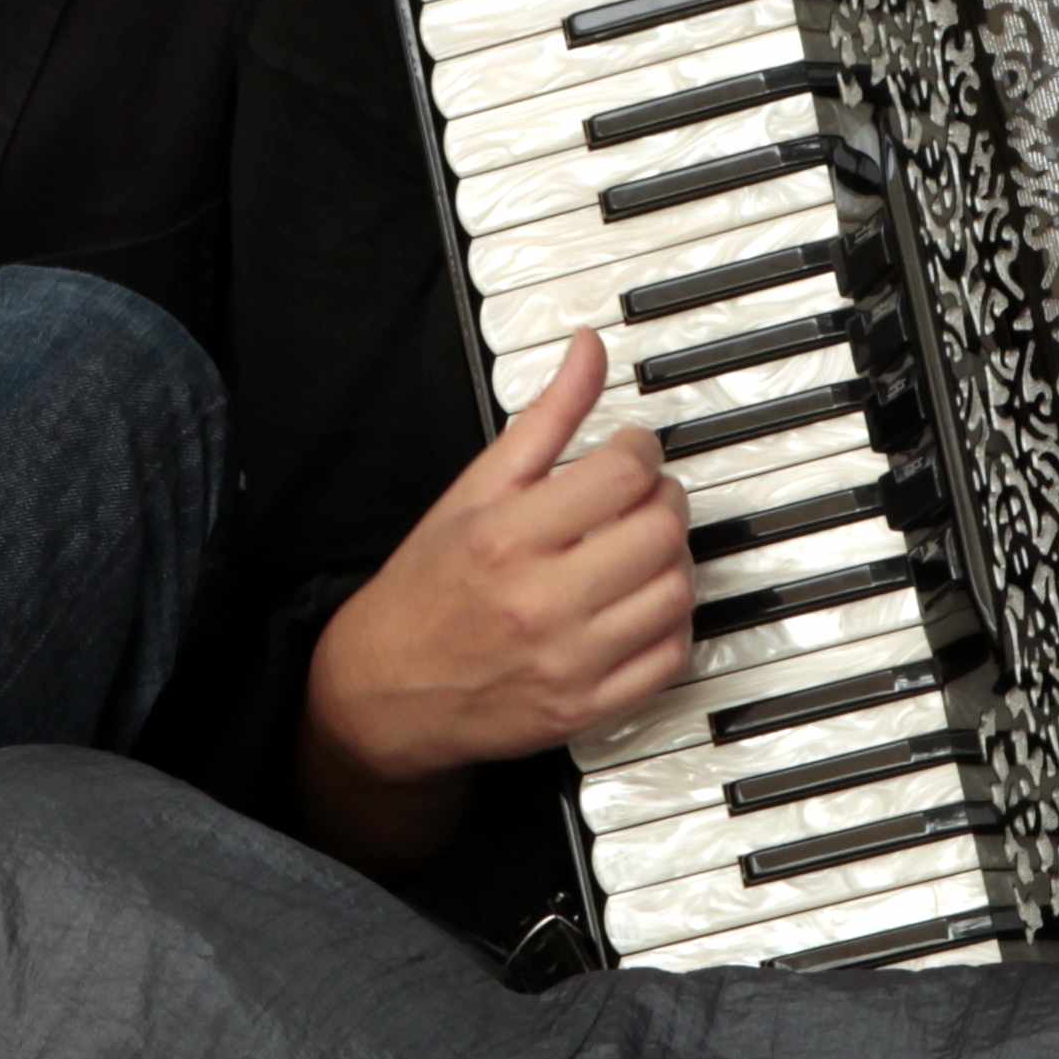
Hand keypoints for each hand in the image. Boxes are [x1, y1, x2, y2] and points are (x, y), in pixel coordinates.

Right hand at [304, 335, 695, 829]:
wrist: (384, 689)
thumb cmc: (427, 584)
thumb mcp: (474, 489)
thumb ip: (544, 418)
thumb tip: (588, 351)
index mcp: (508, 536)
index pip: (624, 474)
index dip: (641, 450)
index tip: (630, 451)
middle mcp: (540, 601)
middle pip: (659, 532)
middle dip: (665, 501)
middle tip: (644, 496)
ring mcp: (568, 661)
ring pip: (674, 592)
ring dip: (674, 559)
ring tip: (643, 547)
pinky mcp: (585, 707)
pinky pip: (669, 657)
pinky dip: (671, 623)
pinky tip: (642, 602)